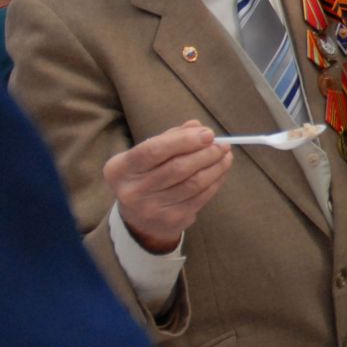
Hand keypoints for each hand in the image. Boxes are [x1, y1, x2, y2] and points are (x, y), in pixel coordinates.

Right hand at [104, 120, 231, 252]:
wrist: (138, 219)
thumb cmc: (145, 177)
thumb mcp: (146, 156)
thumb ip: (170, 138)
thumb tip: (197, 127)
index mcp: (120, 169)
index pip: (154, 150)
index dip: (183, 141)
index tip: (208, 134)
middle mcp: (132, 190)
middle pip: (177, 168)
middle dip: (205, 153)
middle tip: (222, 144)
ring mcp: (152, 208)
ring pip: (193, 183)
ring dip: (215, 167)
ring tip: (226, 155)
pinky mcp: (172, 220)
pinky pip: (200, 197)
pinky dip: (215, 181)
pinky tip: (221, 171)